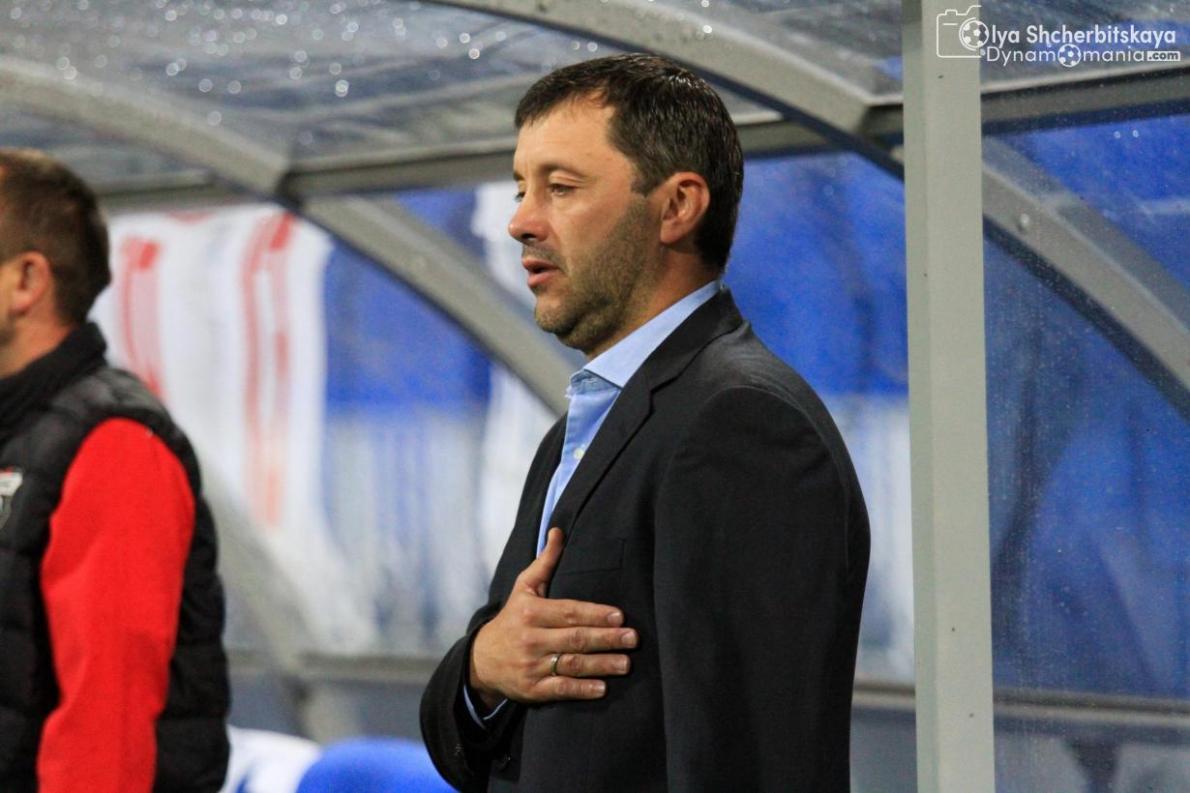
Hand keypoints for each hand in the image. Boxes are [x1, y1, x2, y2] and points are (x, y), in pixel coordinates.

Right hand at [469, 528, 636, 706]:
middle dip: (606, 639)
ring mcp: (531, 665)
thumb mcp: (523, 588)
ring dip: (601, 664)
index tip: (620, 616)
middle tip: (633, 639)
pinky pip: (560, 689)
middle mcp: (530, 638)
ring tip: (626, 663)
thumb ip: (545, 562)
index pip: (568, 612)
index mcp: (530, 611)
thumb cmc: (512, 619)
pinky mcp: (532, 689)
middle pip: (574, 638)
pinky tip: (602, 688)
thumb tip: (558, 531)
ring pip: (571, 664)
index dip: (594, 614)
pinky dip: (581, 689)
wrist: (481, 660)